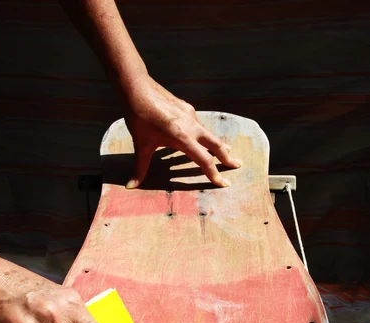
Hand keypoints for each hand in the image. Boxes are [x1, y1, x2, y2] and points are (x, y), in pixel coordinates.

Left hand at [124, 76, 242, 188]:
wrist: (137, 88)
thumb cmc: (139, 117)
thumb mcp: (141, 145)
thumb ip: (140, 167)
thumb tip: (131, 186)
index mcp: (182, 138)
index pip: (204, 160)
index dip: (214, 174)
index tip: (224, 184)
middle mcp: (191, 126)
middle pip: (216, 144)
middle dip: (227, 157)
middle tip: (238, 165)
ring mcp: (190, 115)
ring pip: (209, 133)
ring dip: (218, 144)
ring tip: (227, 151)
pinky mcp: (186, 108)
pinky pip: (199, 124)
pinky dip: (205, 134)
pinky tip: (201, 136)